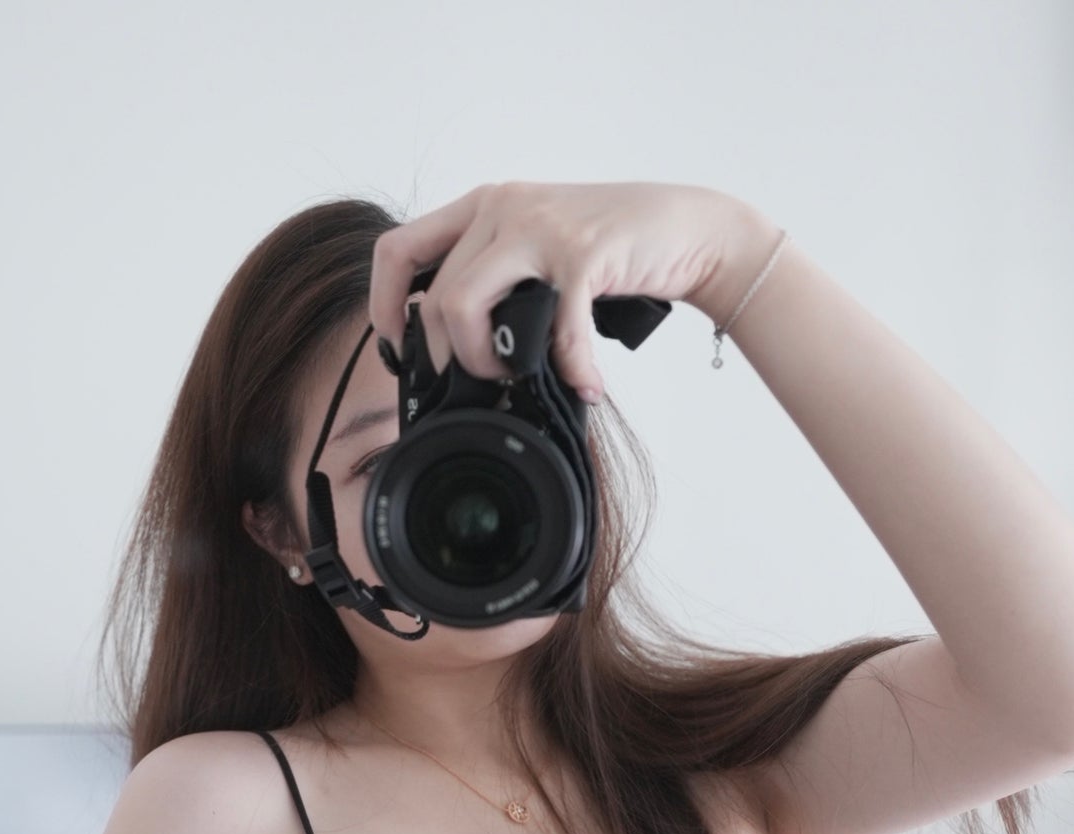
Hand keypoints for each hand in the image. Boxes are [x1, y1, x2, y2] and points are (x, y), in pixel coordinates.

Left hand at [368, 179, 755, 400]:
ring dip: (483, 362)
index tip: (400, 352)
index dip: (383, 307)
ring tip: (515, 378)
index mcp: (485, 207)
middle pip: (433, 297)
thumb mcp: (539, 251)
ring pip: (463, 306)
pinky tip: (588, 386)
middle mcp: (504, 208)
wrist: (689, 229)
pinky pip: (554, 330)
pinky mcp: (583, 254)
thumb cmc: (612, 251)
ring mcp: (541, 228)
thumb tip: (455, 348)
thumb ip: (498, 279)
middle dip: (446, 357)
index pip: (399, 250)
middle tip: (479, 380)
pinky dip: (571, 371)